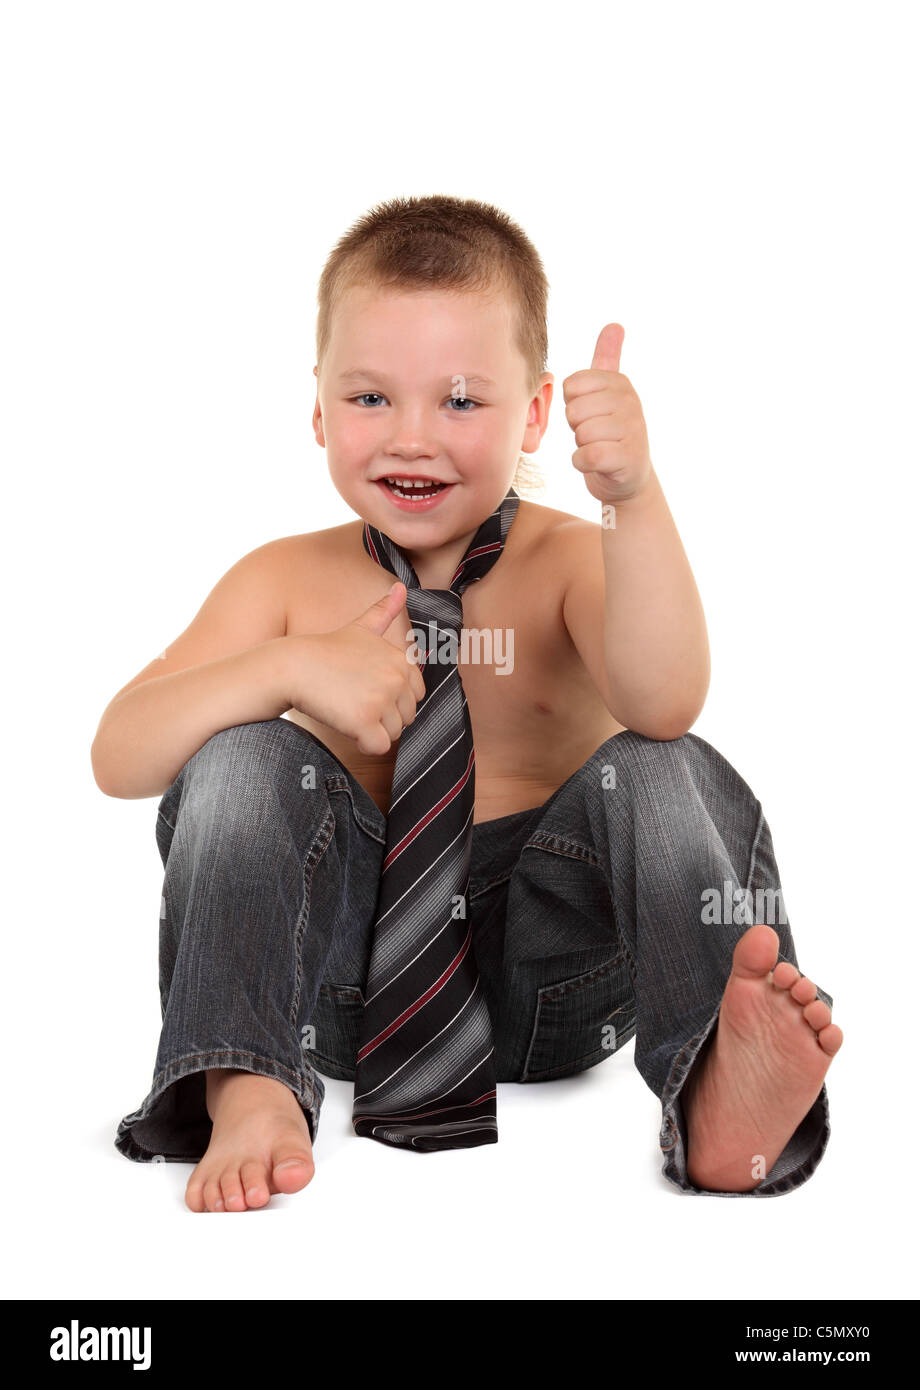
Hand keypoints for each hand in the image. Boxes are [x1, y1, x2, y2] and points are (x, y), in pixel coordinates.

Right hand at [284, 582, 427, 755]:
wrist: (292, 666)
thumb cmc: (324, 651)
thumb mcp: (359, 627)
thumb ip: (384, 611)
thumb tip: (402, 587)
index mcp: (401, 660)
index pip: (415, 696)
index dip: (392, 699)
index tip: (366, 688)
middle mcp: (396, 678)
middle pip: (405, 718)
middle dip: (383, 717)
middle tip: (353, 699)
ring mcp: (381, 699)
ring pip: (392, 734)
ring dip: (371, 730)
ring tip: (347, 708)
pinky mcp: (364, 721)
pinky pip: (378, 747)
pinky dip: (363, 743)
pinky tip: (346, 725)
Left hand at [562, 323, 651, 504]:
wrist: (628, 478)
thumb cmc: (610, 433)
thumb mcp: (610, 393)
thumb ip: (608, 359)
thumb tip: (615, 324)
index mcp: (620, 382)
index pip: (572, 385)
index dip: (573, 404)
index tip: (590, 413)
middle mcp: (631, 401)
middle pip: (574, 410)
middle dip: (577, 427)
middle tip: (595, 434)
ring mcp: (632, 429)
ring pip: (581, 433)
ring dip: (582, 446)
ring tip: (600, 447)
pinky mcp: (627, 457)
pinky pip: (586, 455)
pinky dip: (583, 463)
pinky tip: (596, 463)